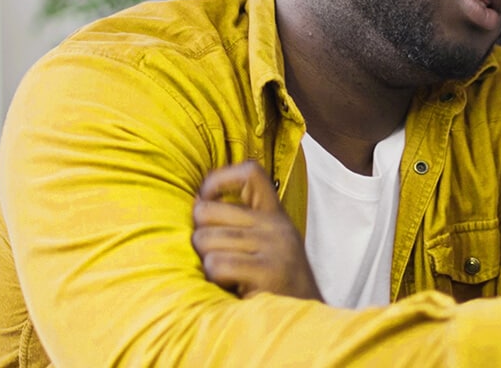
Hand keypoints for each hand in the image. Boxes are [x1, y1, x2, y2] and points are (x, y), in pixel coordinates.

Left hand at [192, 161, 322, 301]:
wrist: (305, 326)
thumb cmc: (273, 288)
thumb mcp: (266, 247)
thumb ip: (240, 225)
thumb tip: (196, 205)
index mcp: (274, 216)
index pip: (250, 172)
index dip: (218, 180)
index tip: (207, 201)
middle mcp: (276, 226)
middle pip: (207, 211)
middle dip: (199, 236)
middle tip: (214, 257)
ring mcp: (274, 247)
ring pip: (205, 240)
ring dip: (206, 262)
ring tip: (227, 276)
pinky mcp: (268, 271)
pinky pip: (216, 264)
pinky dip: (214, 279)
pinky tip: (230, 287)